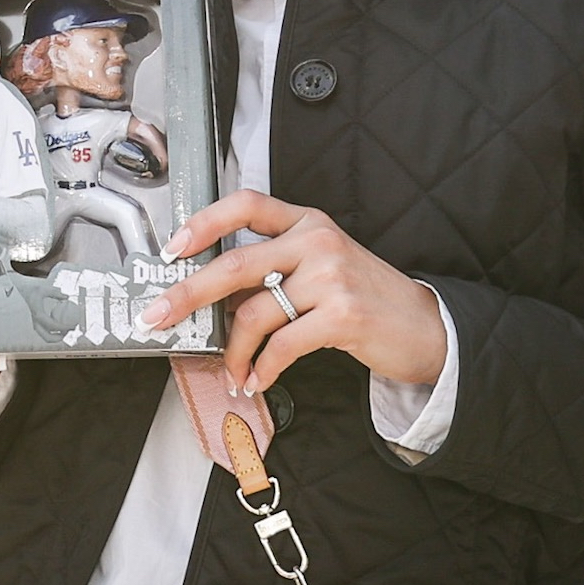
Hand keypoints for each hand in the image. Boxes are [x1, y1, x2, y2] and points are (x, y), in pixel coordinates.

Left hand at [142, 191, 446, 396]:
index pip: (247, 204)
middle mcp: (317, 241)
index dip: (204, 221)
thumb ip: (274, 269)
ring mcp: (332, 277)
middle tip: (158, 316)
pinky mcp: (343, 314)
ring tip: (233, 371)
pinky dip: (263, 368)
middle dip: (189, 294)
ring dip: (234, 351)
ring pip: (255, 313)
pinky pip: (282, 345)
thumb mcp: (322, 266)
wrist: (425, 326)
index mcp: (308, 222)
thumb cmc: (364, 297)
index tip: (173, 246)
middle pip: (236, 263)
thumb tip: (212, 298)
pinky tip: (258, 379)